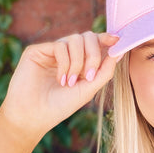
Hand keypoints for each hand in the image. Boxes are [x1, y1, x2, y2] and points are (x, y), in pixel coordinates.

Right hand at [0, 31, 119, 141]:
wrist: (35, 115)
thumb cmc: (61, 106)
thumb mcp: (89, 89)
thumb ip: (105, 71)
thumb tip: (119, 52)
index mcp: (80, 63)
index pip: (94, 44)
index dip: (106, 38)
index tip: (117, 39)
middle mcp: (67, 55)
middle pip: (87, 37)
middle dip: (93, 55)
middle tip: (90, 75)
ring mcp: (52, 52)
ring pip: (75, 39)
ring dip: (78, 62)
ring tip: (70, 82)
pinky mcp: (38, 50)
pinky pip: (60, 45)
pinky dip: (65, 63)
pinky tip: (60, 79)